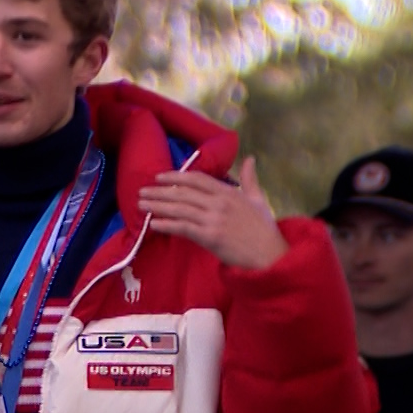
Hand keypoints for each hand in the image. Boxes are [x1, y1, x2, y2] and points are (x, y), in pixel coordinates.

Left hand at [139, 157, 287, 270]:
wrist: (270, 254)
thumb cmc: (264, 229)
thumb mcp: (258, 200)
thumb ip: (250, 179)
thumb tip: (250, 159)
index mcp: (229, 193)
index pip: (197, 179)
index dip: (176, 177)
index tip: (159, 177)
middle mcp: (220, 203)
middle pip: (183, 193)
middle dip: (160, 191)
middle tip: (142, 191)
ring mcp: (214, 219)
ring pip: (180, 209)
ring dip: (158, 206)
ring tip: (141, 205)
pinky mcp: (210, 237)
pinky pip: (183, 228)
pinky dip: (167, 224)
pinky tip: (153, 224)